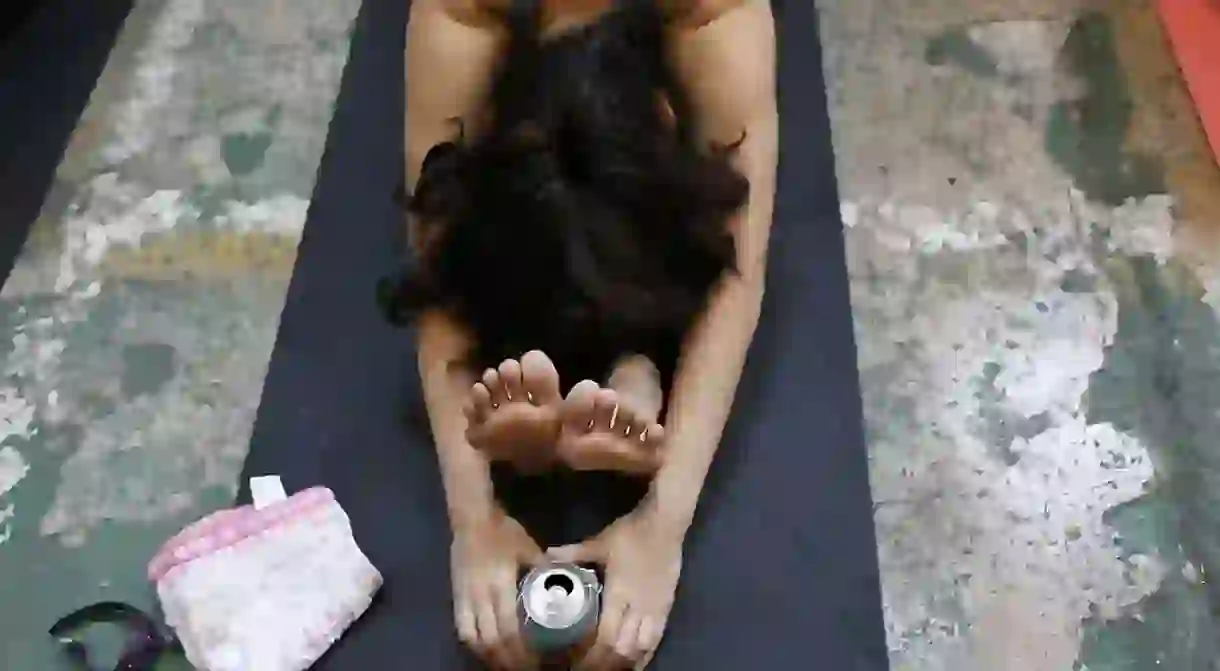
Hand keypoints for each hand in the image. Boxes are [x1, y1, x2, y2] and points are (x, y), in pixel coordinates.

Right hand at [451, 507, 543, 669]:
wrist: (471, 518)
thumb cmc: (503, 531)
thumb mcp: (529, 547)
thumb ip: (543, 569)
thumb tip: (562, 586)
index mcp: (500, 584)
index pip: (507, 628)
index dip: (519, 650)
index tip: (534, 660)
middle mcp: (479, 595)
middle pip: (489, 640)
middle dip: (505, 659)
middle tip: (523, 667)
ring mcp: (464, 596)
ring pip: (471, 637)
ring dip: (487, 655)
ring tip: (503, 663)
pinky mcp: (455, 595)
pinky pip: (460, 626)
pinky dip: (472, 642)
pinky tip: (484, 649)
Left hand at [547, 505, 682, 669]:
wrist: (664, 524)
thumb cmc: (630, 533)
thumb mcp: (599, 542)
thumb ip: (573, 553)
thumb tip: (546, 555)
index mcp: (618, 594)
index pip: (605, 637)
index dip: (592, 656)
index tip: (576, 664)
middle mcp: (638, 607)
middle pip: (624, 649)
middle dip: (606, 665)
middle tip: (589, 669)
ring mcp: (655, 609)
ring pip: (643, 647)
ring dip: (627, 662)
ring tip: (612, 669)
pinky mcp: (667, 606)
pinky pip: (658, 638)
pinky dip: (647, 654)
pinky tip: (638, 662)